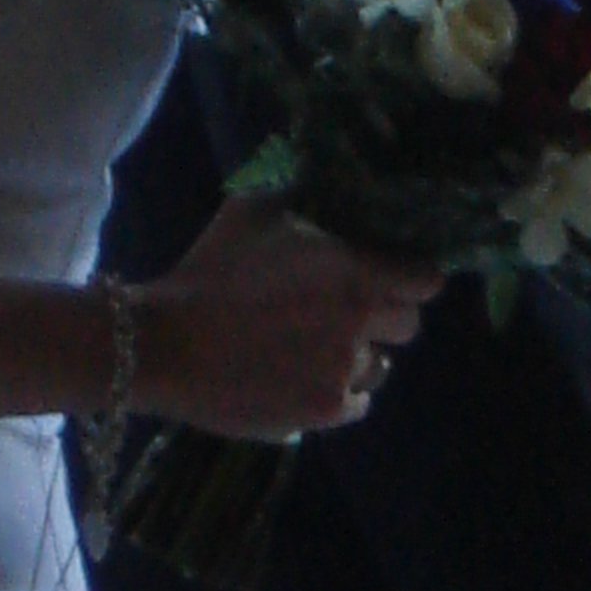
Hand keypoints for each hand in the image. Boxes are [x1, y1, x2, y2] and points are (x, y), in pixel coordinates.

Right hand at [135, 198, 439, 441]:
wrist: (164, 345)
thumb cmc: (209, 270)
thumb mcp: (253, 210)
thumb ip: (301, 193)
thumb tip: (325, 179)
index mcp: (354, 273)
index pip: (427, 281)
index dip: (413, 277)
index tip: (394, 276)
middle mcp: (360, 325)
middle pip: (408, 325)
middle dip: (385, 315)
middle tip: (350, 311)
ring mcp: (344, 373)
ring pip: (380, 367)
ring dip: (361, 357)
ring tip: (319, 349)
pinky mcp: (324, 412)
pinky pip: (355, 402)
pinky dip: (339, 393)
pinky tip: (305, 379)